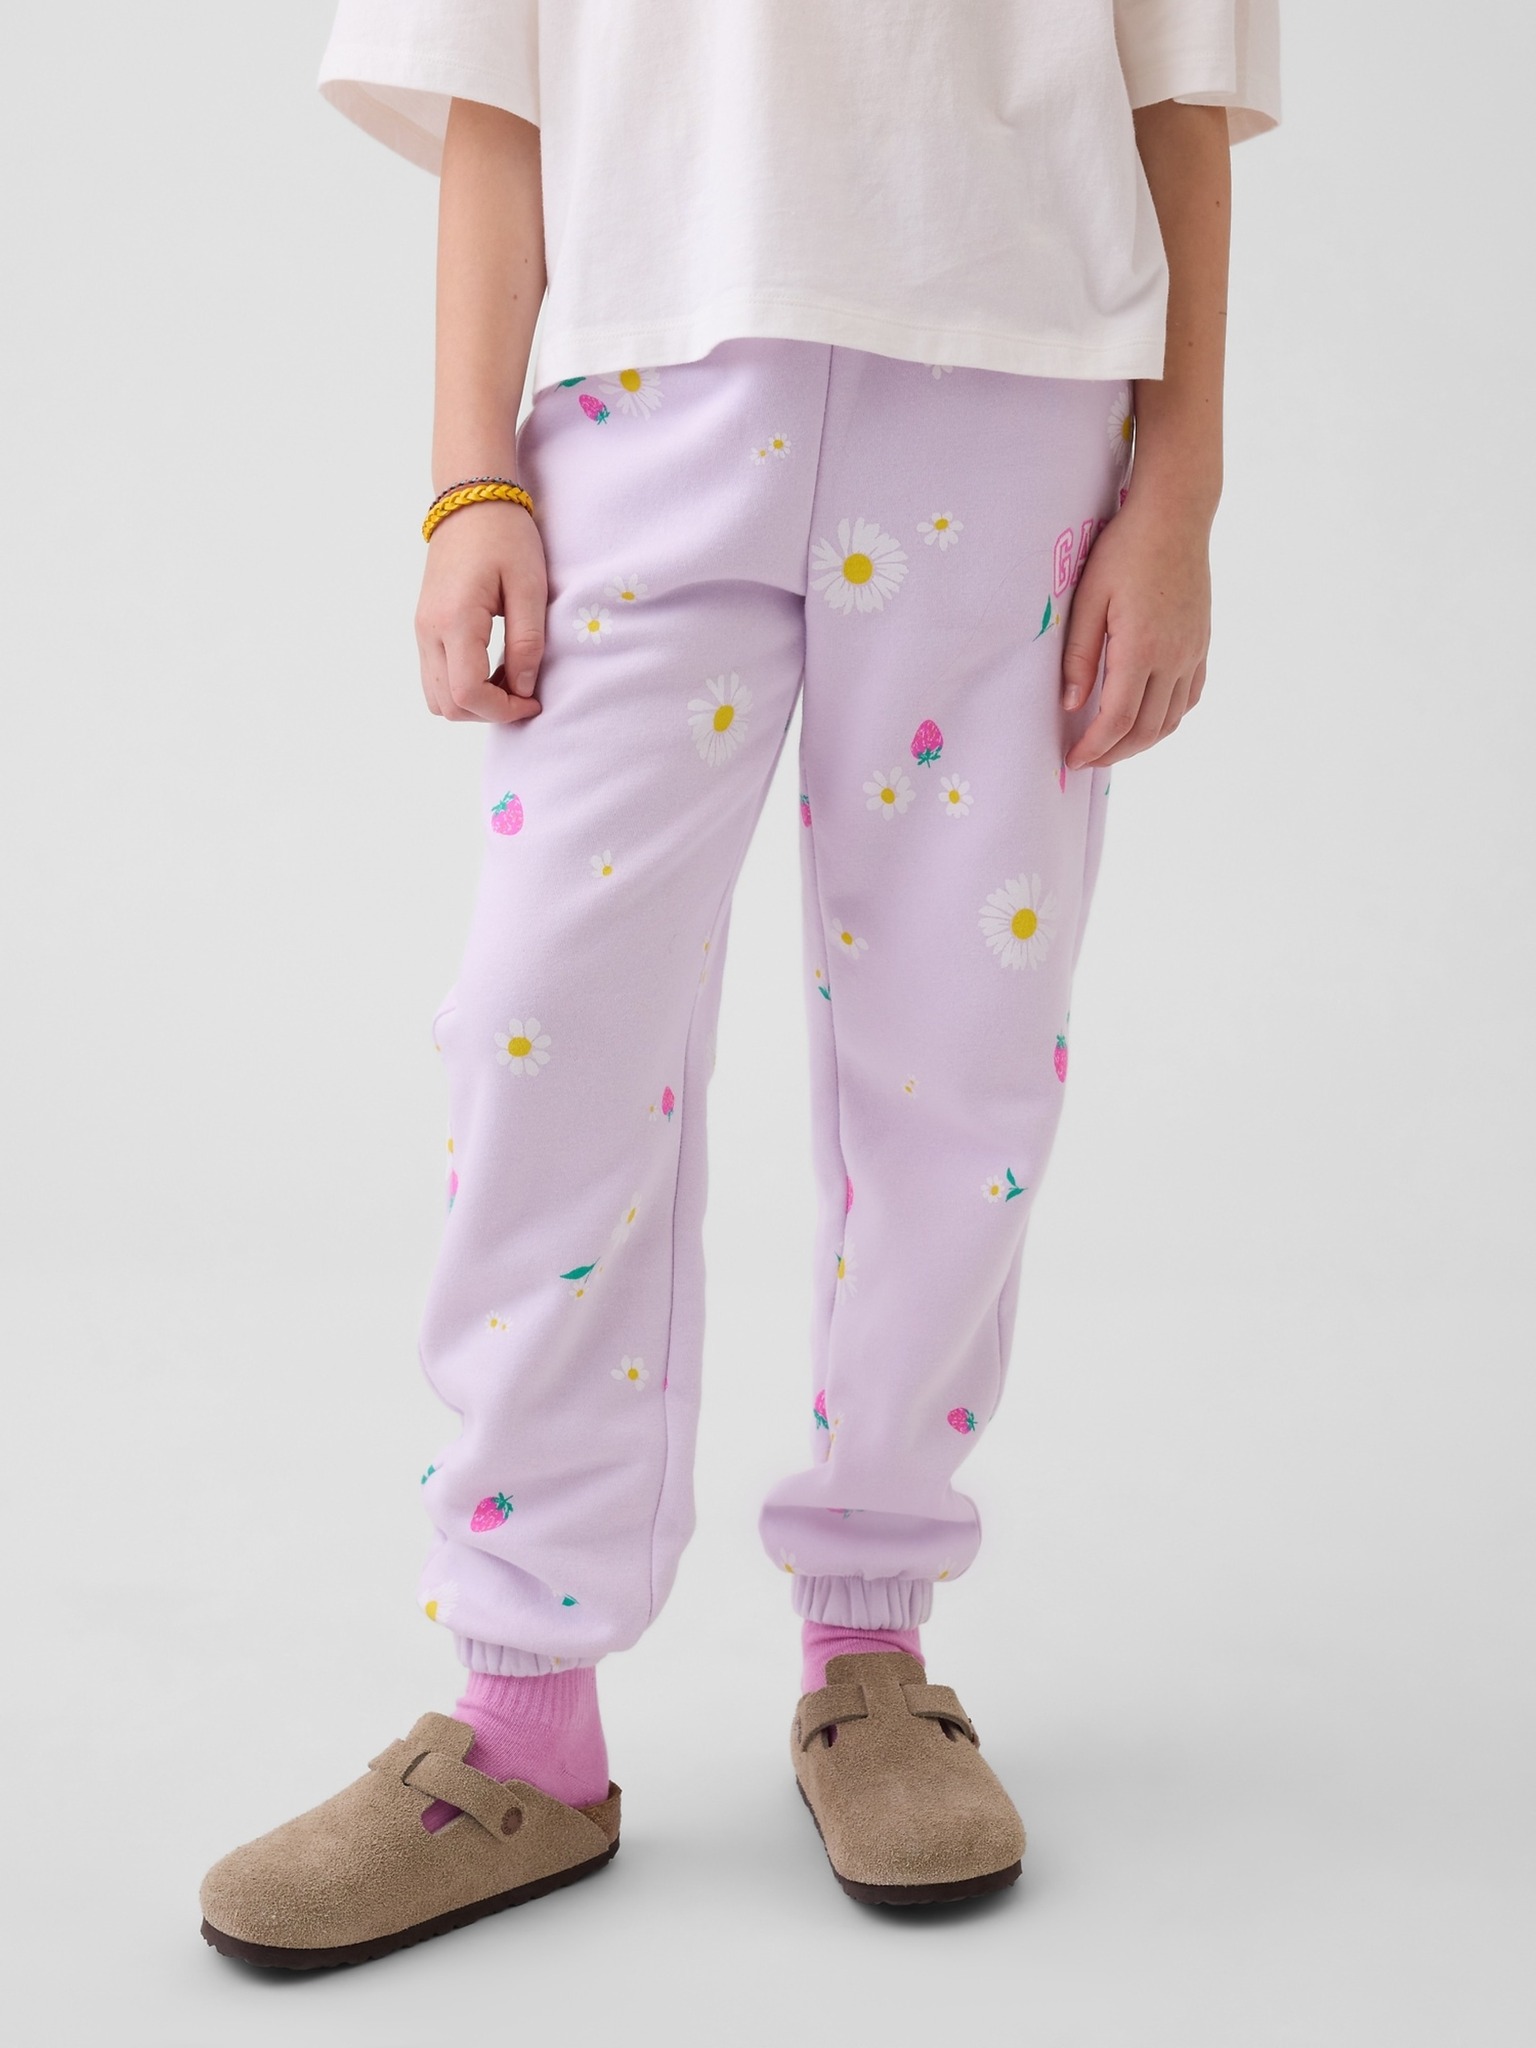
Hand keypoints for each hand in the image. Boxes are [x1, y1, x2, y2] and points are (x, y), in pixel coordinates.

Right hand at [414, 500, 546, 722]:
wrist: (470, 501)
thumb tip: (525, 689)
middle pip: (448, 706)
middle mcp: (428, 630)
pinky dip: (461, 687)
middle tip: (524, 692)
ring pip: (437, 698)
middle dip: (489, 712)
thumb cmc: (505, 537)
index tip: (534, 701)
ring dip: (473, 703)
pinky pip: (435, 677)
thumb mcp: (529, 587)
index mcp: (455, 620)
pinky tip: (491, 667)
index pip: (468, 694)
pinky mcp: (423, 627)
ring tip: (508, 679)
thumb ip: (527, 642)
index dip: (503, 710)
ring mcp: (421, 630)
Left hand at [1060, 494, 1211, 770]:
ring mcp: (1193, 652)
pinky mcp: (1202, 644)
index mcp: (1141, 649)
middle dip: (1115, 753)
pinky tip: (1147, 717)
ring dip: (1142, 741)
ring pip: (1171, 720)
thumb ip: (1079, 656)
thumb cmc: (1125, 550)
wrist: (1176, 516)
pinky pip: (1189, 697)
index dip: (1094, 747)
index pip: (1117, 720)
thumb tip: (1071, 705)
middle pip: (1146, 730)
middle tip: (1087, 759)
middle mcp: (1174, 658)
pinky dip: (1168, 718)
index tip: (1072, 759)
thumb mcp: (1088, 599)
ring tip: (1113, 745)